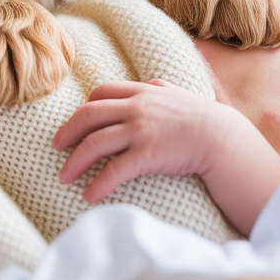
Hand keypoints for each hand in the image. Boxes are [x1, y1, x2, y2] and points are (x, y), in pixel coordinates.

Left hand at [53, 80, 235, 202]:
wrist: (223, 138)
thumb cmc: (205, 119)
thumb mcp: (180, 94)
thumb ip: (162, 88)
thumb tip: (152, 83)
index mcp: (143, 92)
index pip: (102, 92)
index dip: (84, 108)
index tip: (75, 123)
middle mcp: (138, 107)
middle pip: (89, 115)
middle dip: (68, 132)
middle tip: (56, 147)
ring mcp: (141, 129)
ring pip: (95, 143)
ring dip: (75, 161)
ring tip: (64, 176)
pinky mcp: (147, 154)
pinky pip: (114, 170)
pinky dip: (98, 184)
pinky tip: (89, 196)